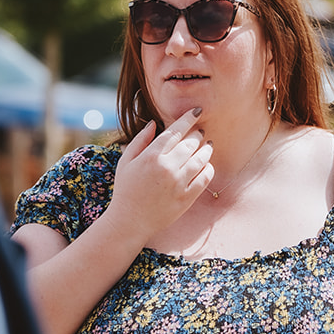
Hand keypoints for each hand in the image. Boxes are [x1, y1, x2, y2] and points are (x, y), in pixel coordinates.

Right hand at [106, 111, 214, 241]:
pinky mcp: (186, 198)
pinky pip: (204, 179)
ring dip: (206, 149)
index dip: (188, 119)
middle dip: (198, 133)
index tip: (197, 111)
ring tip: (208, 145)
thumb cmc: (125, 190)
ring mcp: (178, 184)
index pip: (174, 131)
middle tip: (200, 131)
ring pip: (200, 159)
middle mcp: (166, 168)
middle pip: (190, 143)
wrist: (129, 222)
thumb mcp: (125, 162)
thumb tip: (153, 123)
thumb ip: (140, 140)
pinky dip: (208, 169)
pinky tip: (207, 165)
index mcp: (151, 156)